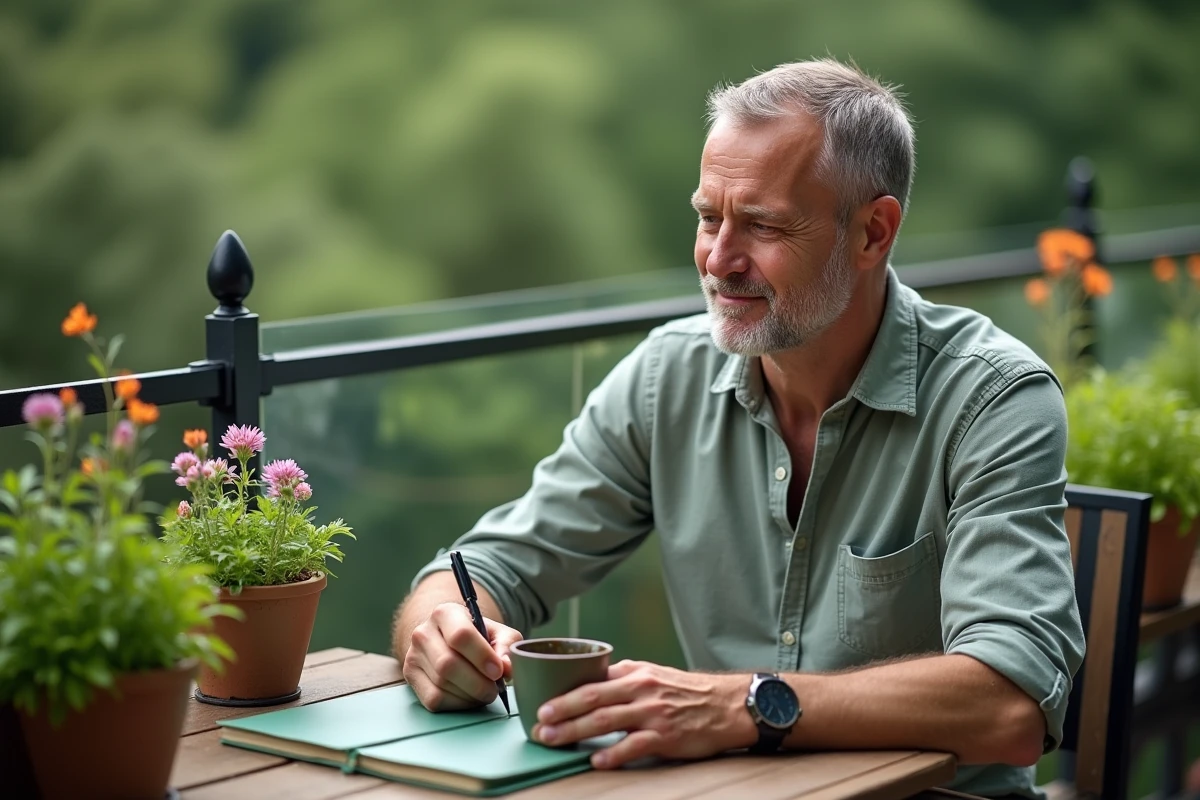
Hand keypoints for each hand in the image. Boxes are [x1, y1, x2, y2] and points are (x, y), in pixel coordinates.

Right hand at [403, 602, 523, 711]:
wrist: (448, 641)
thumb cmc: (477, 637)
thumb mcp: (498, 633)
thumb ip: (508, 646)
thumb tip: (507, 667)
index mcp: (445, 613)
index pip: (461, 635)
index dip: (482, 656)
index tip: (498, 671)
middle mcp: (423, 632)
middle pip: (448, 664)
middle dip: (477, 682)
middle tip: (494, 689)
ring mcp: (413, 655)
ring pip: (441, 683)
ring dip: (470, 695)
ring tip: (484, 691)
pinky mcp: (410, 677)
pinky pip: (434, 699)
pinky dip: (457, 703)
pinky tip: (468, 697)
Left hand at [531, 660, 756, 768]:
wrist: (727, 704)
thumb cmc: (686, 692)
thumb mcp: (653, 675)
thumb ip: (622, 680)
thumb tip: (588, 686)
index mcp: (634, 672)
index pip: (591, 678)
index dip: (563, 691)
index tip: (540, 701)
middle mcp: (641, 688)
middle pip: (592, 697)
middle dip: (562, 710)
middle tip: (538, 722)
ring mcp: (653, 712)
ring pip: (606, 719)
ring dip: (576, 730)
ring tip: (554, 738)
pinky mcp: (666, 734)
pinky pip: (635, 744)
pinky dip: (614, 753)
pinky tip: (597, 760)